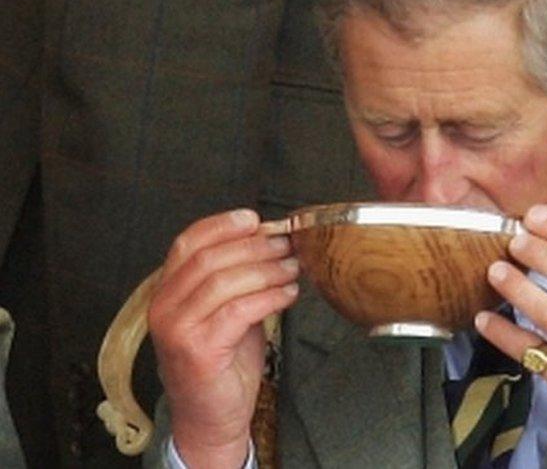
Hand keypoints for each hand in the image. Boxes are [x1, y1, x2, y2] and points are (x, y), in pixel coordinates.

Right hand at [148, 209, 300, 467]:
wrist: (211, 417)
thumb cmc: (223, 361)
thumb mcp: (227, 310)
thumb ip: (239, 279)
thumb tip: (273, 242)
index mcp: (167, 290)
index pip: (188, 242)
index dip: (222, 225)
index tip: (256, 219)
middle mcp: (164, 306)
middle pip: (209, 258)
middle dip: (254, 246)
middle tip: (286, 244)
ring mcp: (178, 329)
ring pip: (224, 281)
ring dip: (266, 270)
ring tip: (293, 267)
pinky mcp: (198, 350)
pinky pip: (238, 311)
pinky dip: (269, 297)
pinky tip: (288, 294)